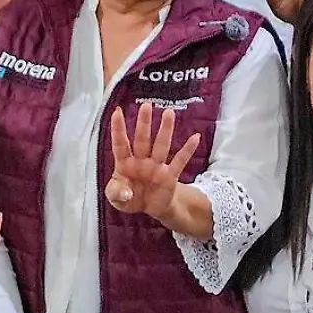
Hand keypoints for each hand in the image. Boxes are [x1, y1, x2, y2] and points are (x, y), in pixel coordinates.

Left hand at [105, 102, 201, 222]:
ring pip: (161, 145)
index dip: (118, 129)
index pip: (121, 144)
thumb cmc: (129, 197)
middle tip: (146, 105)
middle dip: (144, 123)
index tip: (117, 111)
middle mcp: (141, 161)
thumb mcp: (116, 198)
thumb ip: (116, 193)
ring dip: (165, 130)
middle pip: (142, 139)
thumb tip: (126, 193)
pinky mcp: (170, 175)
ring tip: (168, 113)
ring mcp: (156, 167)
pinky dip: (188, 150)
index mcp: (124, 164)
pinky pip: (180, 161)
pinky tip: (195, 137)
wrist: (150, 208)